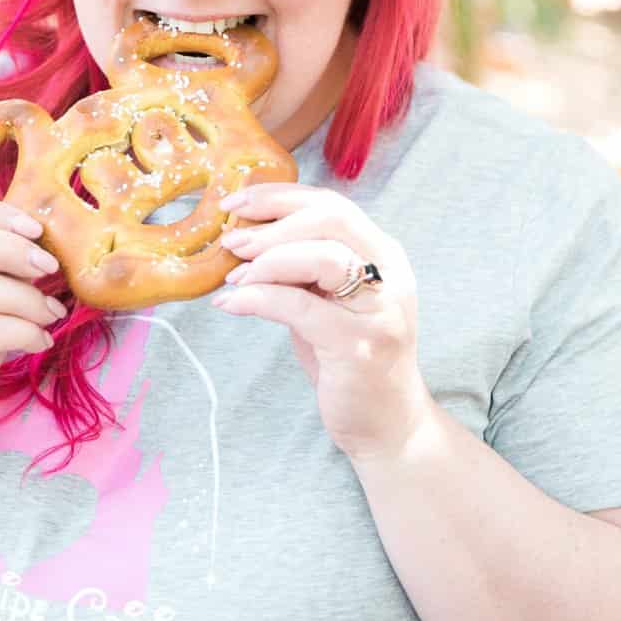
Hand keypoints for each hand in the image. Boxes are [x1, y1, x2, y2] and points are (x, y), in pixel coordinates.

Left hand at [212, 183, 431, 463]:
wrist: (388, 423)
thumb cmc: (349, 359)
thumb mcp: (327, 301)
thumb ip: (301, 267)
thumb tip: (244, 237)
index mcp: (383, 255)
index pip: (332, 204)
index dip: (281, 196)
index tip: (237, 201)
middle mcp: (389, 275)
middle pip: (332, 218)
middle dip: (273, 221)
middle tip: (232, 239)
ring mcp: (379, 310)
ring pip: (322, 256)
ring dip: (267, 259)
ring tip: (234, 275)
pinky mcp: (359, 346)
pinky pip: (300, 306)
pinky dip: (258, 298)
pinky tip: (231, 303)